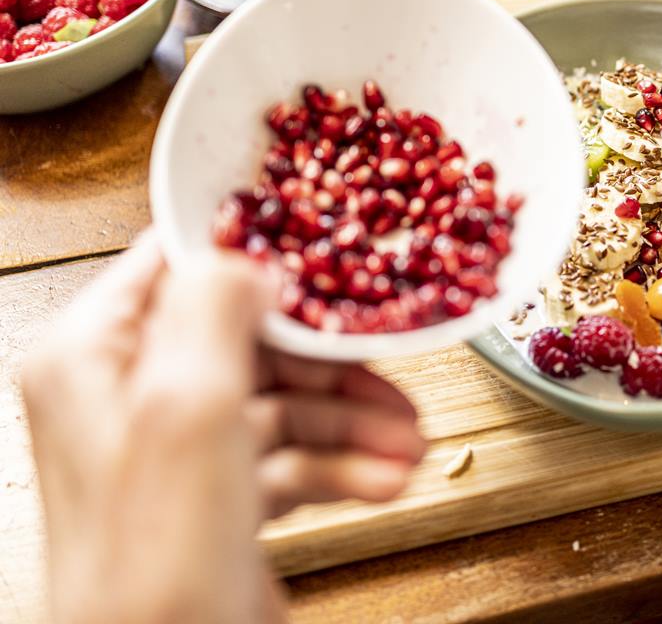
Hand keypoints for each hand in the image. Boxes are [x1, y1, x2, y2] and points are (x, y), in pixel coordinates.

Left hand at [22, 234, 425, 623]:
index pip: (183, 265)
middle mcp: (134, 395)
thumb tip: (251, 252)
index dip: (261, 255)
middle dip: (335, 363)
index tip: (331, 253)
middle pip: (255, 340)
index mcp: (96, 355)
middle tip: (391, 369)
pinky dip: (345, 466)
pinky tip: (389, 479)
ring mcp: (181, 451)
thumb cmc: (154, 562)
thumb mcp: (188, 407)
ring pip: (287, 404)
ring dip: (355, 421)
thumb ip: (215, 306)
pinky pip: (294, 460)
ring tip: (412, 441)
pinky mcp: (221, 499)